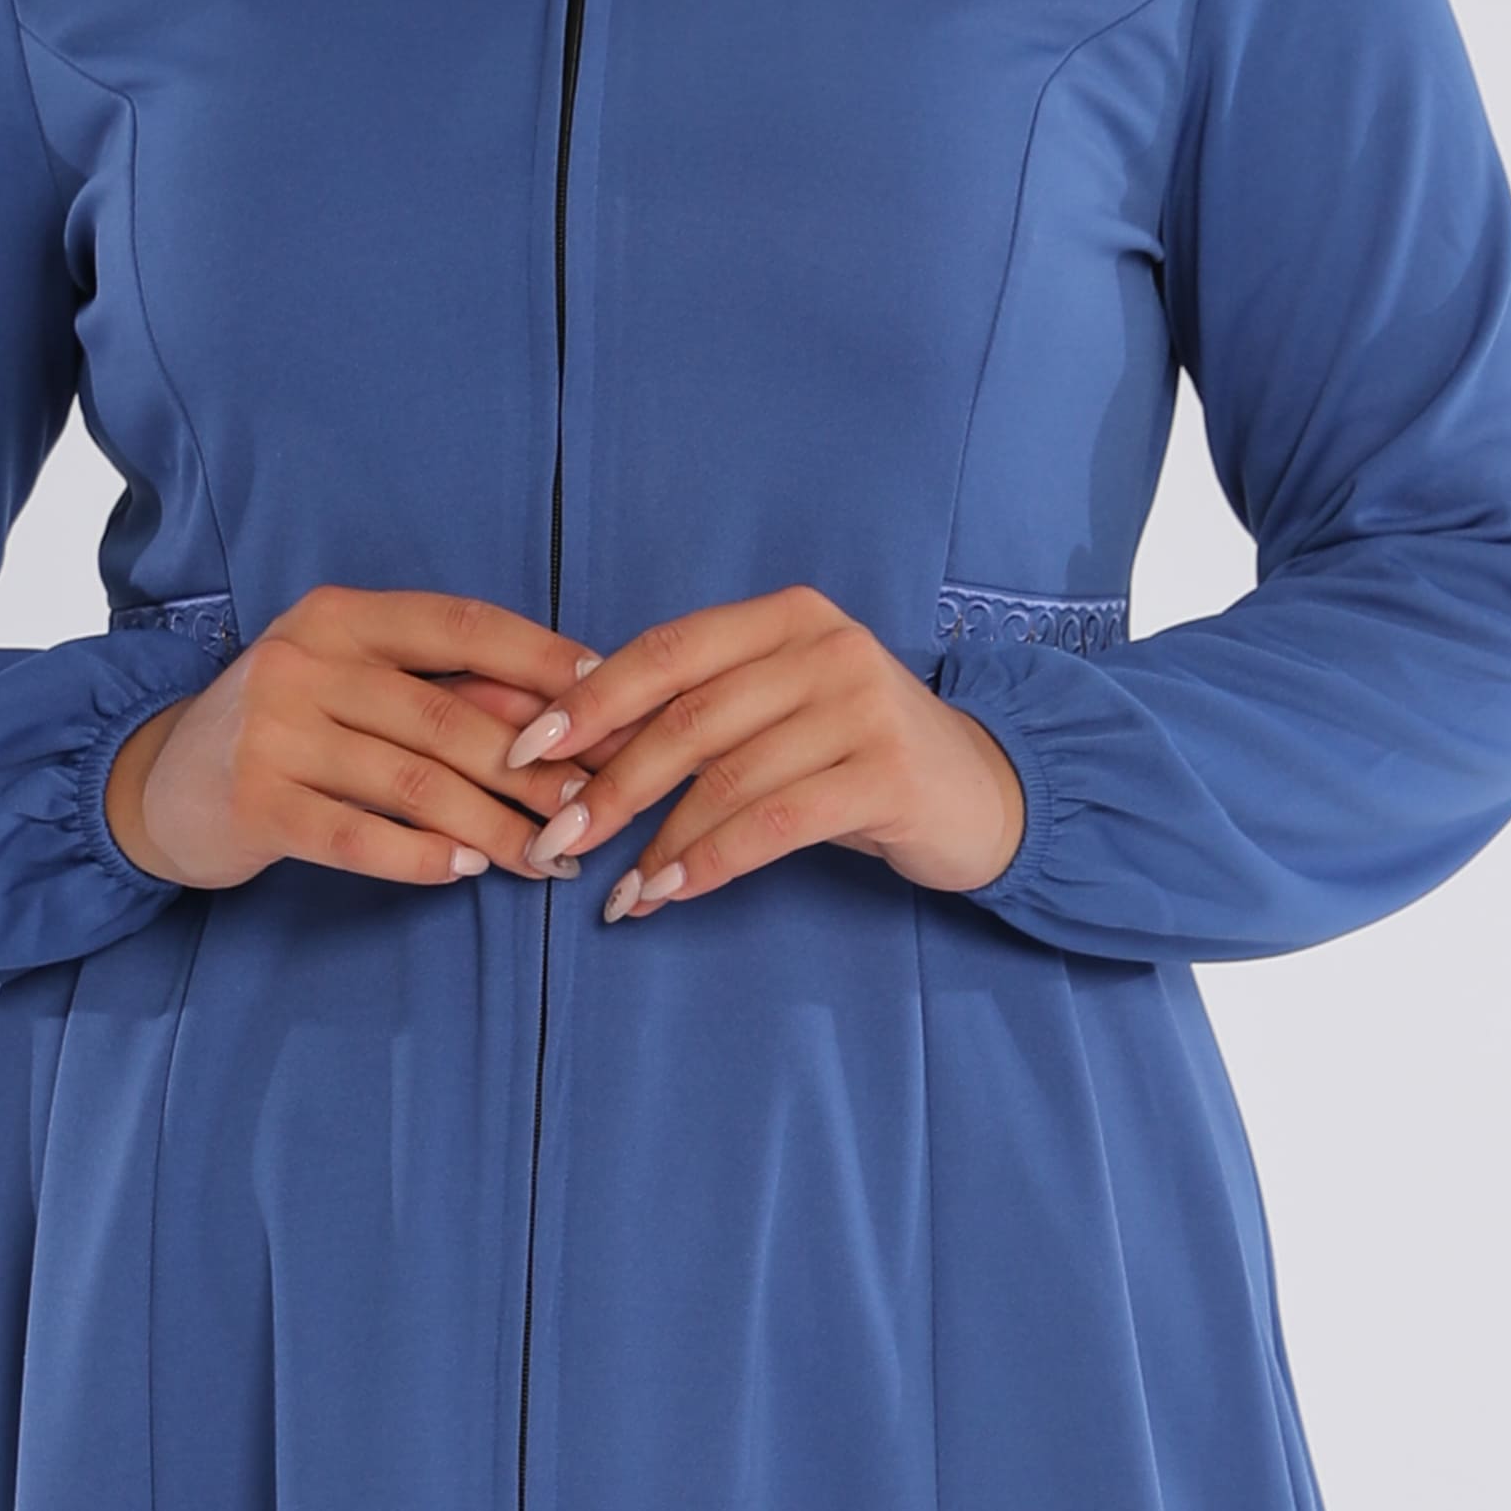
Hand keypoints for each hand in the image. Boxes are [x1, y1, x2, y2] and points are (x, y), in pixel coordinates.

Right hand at [107, 591, 601, 891]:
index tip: (608, 695)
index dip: (540, 657)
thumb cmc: (282, 733)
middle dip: (534, 771)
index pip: (458, 625)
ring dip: (493, 828)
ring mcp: (274, 731)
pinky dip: (419, 857)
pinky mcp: (255, 801)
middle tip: (592, 811)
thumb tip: (558, 704)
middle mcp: (304, 660)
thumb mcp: (352, 685)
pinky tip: (463, 871)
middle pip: (449, 716)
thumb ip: (443, 687)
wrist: (155, 784)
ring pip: (414, 782)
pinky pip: (357, 836)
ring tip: (544, 859)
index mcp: (339, 616)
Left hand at [500, 593, 1027, 918]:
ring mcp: (863, 707)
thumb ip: (700, 712)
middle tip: (556, 838)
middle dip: (610, 784)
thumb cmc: (858, 755)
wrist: (983, 792)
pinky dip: (712, 862)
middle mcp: (826, 648)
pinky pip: (774, 824)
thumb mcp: (781, 711)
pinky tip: (671, 893)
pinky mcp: (887, 774)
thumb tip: (573, 738)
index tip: (526, 750)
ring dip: (658, 841)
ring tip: (617, 889)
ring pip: (728, 777)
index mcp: (787, 618)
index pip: (669, 651)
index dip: (591, 700)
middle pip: (690, 717)